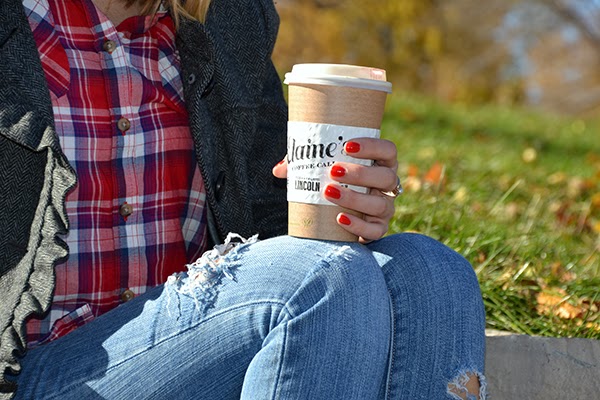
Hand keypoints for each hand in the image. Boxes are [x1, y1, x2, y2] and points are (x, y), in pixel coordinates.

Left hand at [272, 137, 398, 242]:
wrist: (339, 216)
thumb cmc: (334, 182)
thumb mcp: (321, 169)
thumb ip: (303, 165)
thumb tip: (278, 171)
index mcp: (381, 163)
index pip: (387, 150)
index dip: (372, 146)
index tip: (347, 146)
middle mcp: (388, 185)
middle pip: (385, 177)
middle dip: (360, 174)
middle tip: (333, 171)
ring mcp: (386, 208)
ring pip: (379, 204)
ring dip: (355, 198)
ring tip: (329, 192)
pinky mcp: (378, 228)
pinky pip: (375, 230)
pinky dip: (358, 226)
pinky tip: (340, 219)